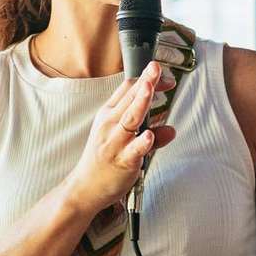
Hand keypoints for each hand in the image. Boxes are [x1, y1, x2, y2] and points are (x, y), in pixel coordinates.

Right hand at [62, 61, 176, 214]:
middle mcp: (110, 125)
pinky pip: (134, 150)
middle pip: (129, 98)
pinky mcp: (121, 160)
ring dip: (141, 102)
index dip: (145, 78)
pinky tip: (150, 135)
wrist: (84, 187)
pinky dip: (142, 142)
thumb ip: (149, 134)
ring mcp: (114, 142)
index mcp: (108, 115)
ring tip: (150, 88)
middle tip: (156, 68)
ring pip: (130, 119)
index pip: (127, 89)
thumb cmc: (102, 160)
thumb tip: (170, 130)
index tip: (161, 74)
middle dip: (145, 82)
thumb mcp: (122, 140)